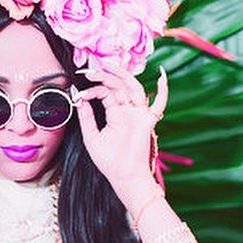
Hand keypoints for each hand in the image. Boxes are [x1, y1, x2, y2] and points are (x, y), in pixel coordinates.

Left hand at [75, 65, 166, 188]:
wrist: (122, 176)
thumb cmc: (108, 161)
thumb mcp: (91, 136)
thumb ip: (86, 117)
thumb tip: (79, 99)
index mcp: (115, 114)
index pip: (105, 93)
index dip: (92, 90)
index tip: (79, 95)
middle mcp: (127, 111)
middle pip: (119, 85)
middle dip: (106, 75)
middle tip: (91, 70)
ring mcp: (138, 114)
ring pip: (134, 87)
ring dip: (123, 75)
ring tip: (109, 66)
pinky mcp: (147, 120)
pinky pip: (160, 103)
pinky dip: (163, 90)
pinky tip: (162, 76)